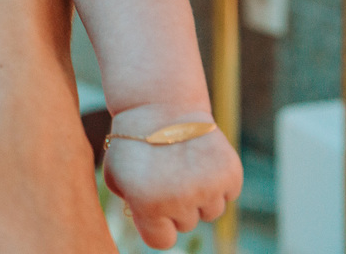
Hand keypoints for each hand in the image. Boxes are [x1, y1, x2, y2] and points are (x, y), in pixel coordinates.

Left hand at [103, 106, 242, 248]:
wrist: (159, 104)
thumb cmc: (134, 142)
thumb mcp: (116, 173)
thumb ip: (129, 204)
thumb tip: (144, 223)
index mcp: (148, 204)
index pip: (161, 241)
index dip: (158, 226)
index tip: (154, 209)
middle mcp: (180, 201)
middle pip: (186, 223)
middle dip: (177, 206)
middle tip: (167, 175)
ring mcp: (208, 188)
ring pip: (211, 211)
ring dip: (201, 196)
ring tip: (183, 166)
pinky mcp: (230, 174)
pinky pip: (228, 193)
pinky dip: (219, 181)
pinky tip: (200, 159)